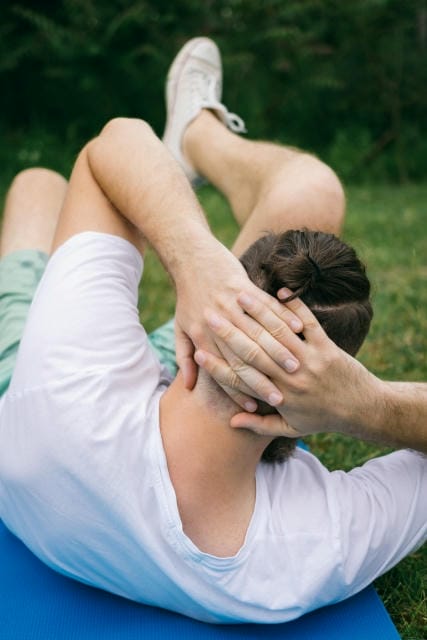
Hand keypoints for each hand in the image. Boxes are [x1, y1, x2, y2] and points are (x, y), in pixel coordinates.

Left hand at [174, 240, 303, 409]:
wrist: (192, 259)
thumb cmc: (187, 298)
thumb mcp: (181, 329)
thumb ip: (183, 357)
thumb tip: (186, 385)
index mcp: (202, 337)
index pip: (223, 370)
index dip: (237, 391)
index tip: (252, 407)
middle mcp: (217, 323)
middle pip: (244, 357)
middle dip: (263, 379)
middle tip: (282, 397)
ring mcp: (231, 305)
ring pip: (259, 334)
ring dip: (279, 352)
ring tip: (296, 369)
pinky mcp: (244, 288)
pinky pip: (268, 306)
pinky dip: (284, 318)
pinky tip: (299, 331)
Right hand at [195, 290, 381, 437]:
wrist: (362, 409)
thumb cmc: (323, 418)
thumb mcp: (291, 428)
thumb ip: (260, 426)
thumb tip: (233, 422)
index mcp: (279, 397)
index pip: (240, 380)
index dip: (217, 367)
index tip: (198, 353)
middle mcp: (291, 378)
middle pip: (252, 352)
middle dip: (228, 333)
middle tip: (209, 316)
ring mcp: (310, 360)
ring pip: (277, 334)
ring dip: (256, 313)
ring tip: (236, 297)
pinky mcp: (327, 347)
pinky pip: (308, 322)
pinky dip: (294, 306)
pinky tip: (279, 292)